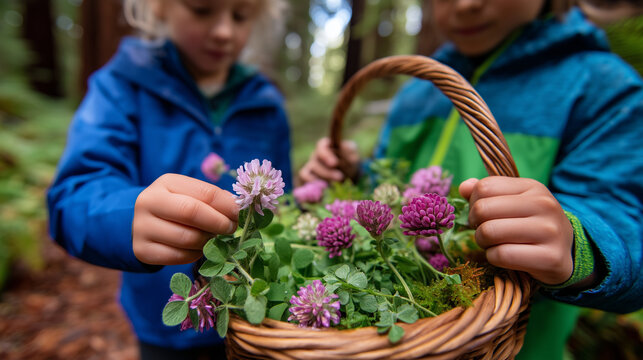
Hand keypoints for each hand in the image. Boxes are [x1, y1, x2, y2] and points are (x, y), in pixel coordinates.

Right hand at [132, 174, 238, 264]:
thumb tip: (237, 208)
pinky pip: (178, 256)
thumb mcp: (190, 194)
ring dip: (208, 241)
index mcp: (166, 182)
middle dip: (218, 223)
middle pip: (192, 213)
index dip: (226, 205)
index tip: (238, 214)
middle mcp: (149, 201)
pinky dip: (195, 255)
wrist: (142, 223)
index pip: (204, 193)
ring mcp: (142, 226)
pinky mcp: (142, 250)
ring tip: (214, 238)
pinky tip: (199, 249)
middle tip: (231, 229)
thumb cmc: (175, 206)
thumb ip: (212, 199)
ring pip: (186, 238)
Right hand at [298, 137, 359, 183]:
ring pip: (308, 172)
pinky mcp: (306, 177)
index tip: (334, 163)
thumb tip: (345, 150)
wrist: (348, 175)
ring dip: (322, 181)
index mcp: (326, 145)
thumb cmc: (349, 161)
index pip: (321, 146)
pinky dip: (313, 187)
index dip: (326, 155)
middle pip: (315, 162)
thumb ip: (349, 152)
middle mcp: (315, 155)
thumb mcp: (353, 155)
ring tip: (335, 186)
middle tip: (340, 178)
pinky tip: (324, 191)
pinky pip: (304, 181)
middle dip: (327, 172)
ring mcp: (310, 166)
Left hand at [459, 177, 573, 284]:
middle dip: (476, 224)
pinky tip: (503, 257)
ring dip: (483, 242)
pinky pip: (502, 255)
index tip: (483, 215)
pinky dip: (493, 258)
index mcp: (533, 187)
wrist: (566, 253)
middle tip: (485, 232)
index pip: (484, 187)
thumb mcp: (513, 202)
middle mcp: (544, 205)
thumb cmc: (531, 225)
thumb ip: (487, 193)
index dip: (474, 203)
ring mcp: (549, 231)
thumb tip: (464, 187)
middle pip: (483, 209)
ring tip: (494, 244)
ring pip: (490, 232)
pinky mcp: (550, 257)